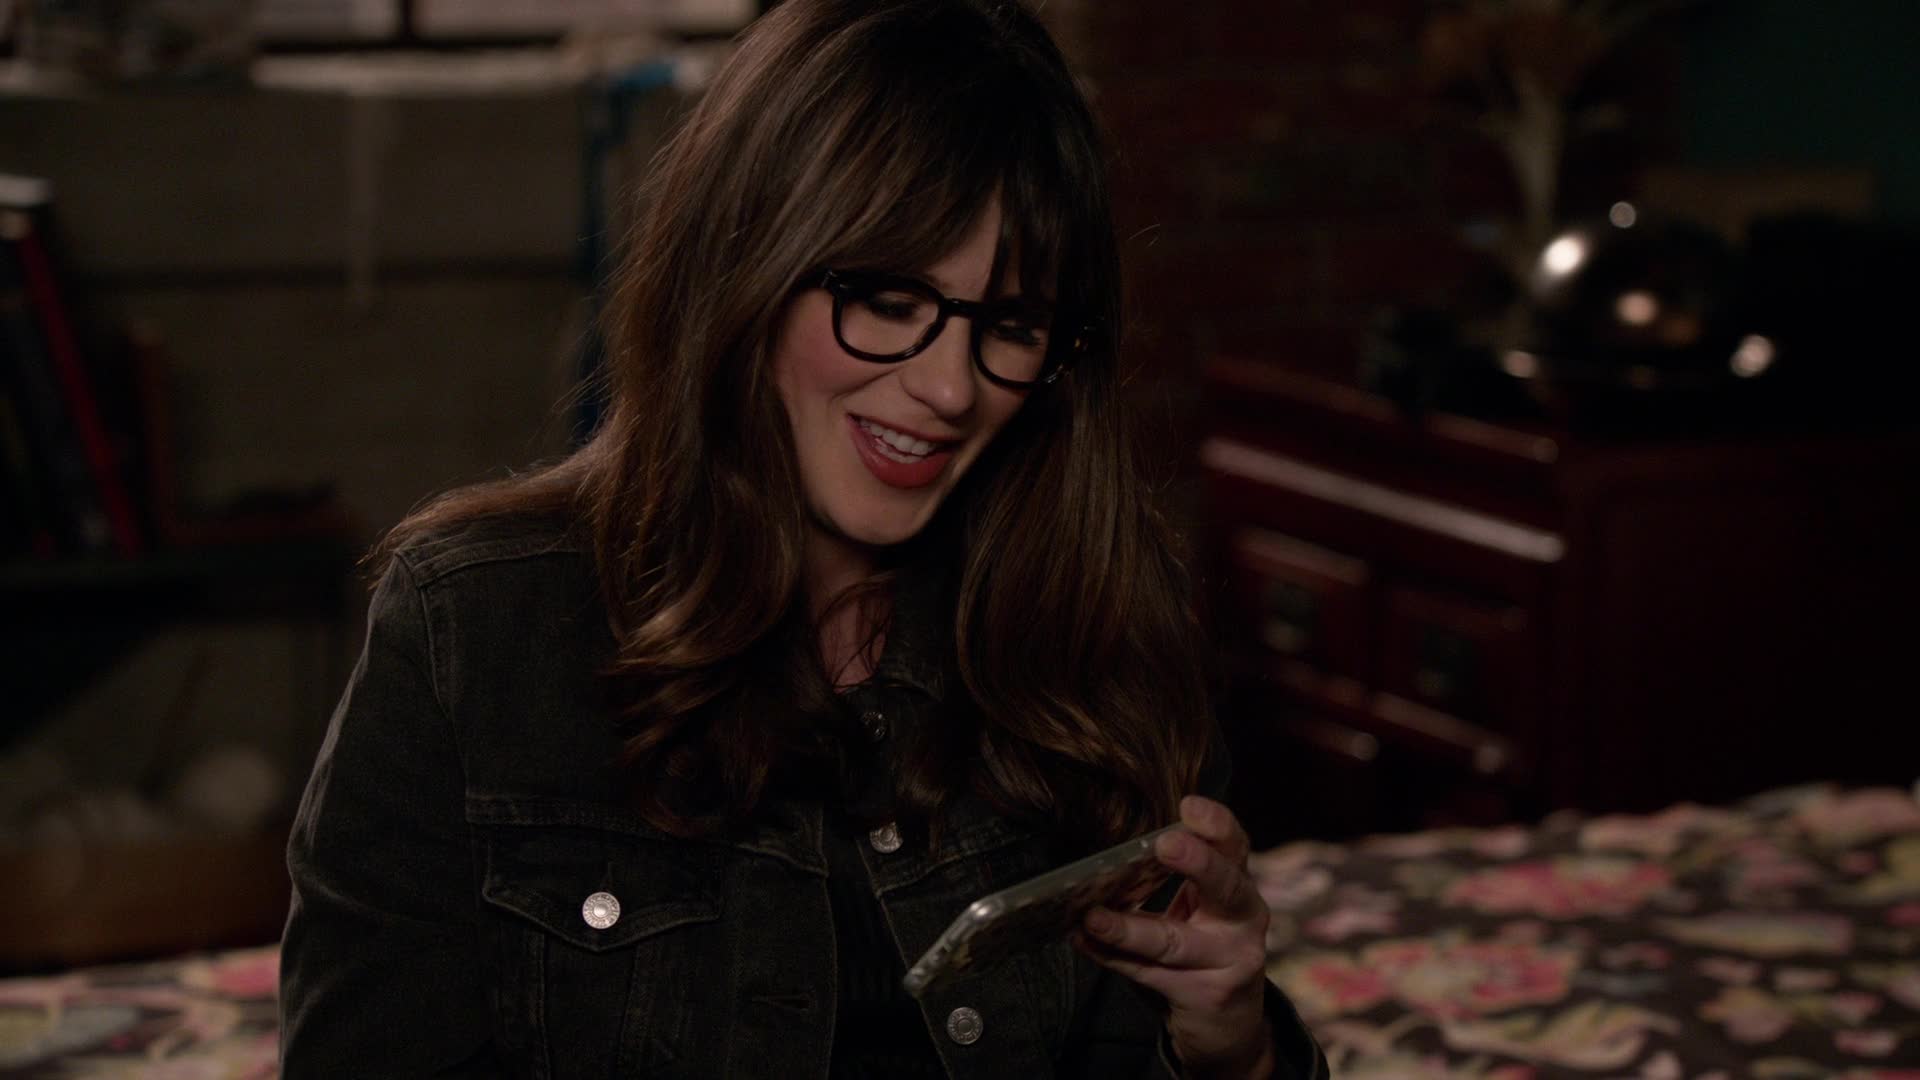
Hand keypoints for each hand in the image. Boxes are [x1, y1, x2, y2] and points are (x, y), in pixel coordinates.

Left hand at [1074, 796, 1273, 1078]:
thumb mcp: (1199, 912)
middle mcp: (1244, 921)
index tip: (1189, 806)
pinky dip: (1113, 956)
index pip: (1235, 848)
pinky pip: (1149, 972)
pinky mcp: (1205, 996)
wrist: (1228, 1030)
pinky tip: (1086, 940)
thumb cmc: (1204, 954)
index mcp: (1239, 888)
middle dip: (1199, 863)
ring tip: (1093, 915)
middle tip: (1166, 843)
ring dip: (1127, 927)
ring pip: (1173, 941)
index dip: (1217, 825)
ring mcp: (1229, 963)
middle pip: (1227, 887)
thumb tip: (1108, 857)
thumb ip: (1170, 883)